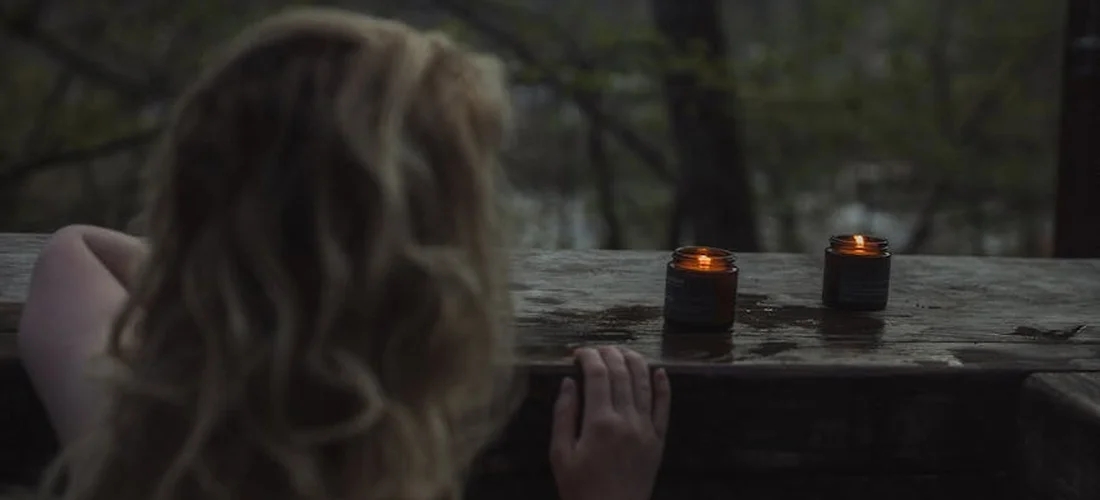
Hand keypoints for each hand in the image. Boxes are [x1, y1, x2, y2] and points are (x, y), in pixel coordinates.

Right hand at [550, 346, 671, 499]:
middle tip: (598, 348)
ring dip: (635, 362)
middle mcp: (626, 419)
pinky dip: (663, 386)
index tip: (578, 352)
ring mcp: (646, 428)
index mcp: (599, 421)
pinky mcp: (659, 440)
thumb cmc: (580, 488)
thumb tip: (568, 382)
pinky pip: (664, 407)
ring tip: (624, 351)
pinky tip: (660, 371)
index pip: (596, 375)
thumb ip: (564, 415)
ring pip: (644, 384)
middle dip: (609, 354)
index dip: (588, 357)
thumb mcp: (560, 454)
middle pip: (621, 373)